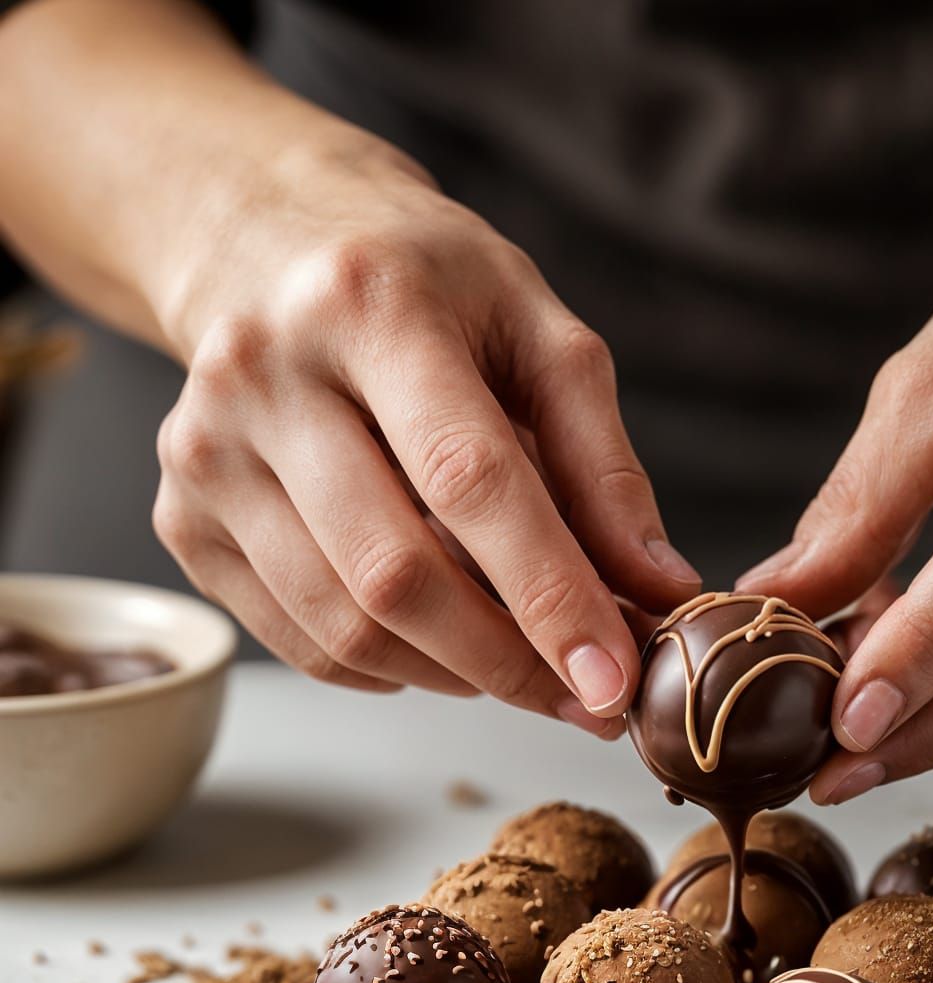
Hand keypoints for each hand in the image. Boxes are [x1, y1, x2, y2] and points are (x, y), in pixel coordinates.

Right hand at [152, 138, 697, 729]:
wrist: (264, 240)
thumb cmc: (427, 288)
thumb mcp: (539, 333)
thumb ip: (606, 466)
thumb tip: (661, 593)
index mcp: (374, 305)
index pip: (470, 480)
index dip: (549, 596)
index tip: (613, 683)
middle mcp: (267, 375)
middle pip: (395, 574)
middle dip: (511, 664)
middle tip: (588, 703)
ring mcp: (206, 453)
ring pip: (346, 627)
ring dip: (460, 675)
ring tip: (527, 666)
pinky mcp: (182, 518)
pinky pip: (303, 644)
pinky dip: (393, 668)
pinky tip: (444, 642)